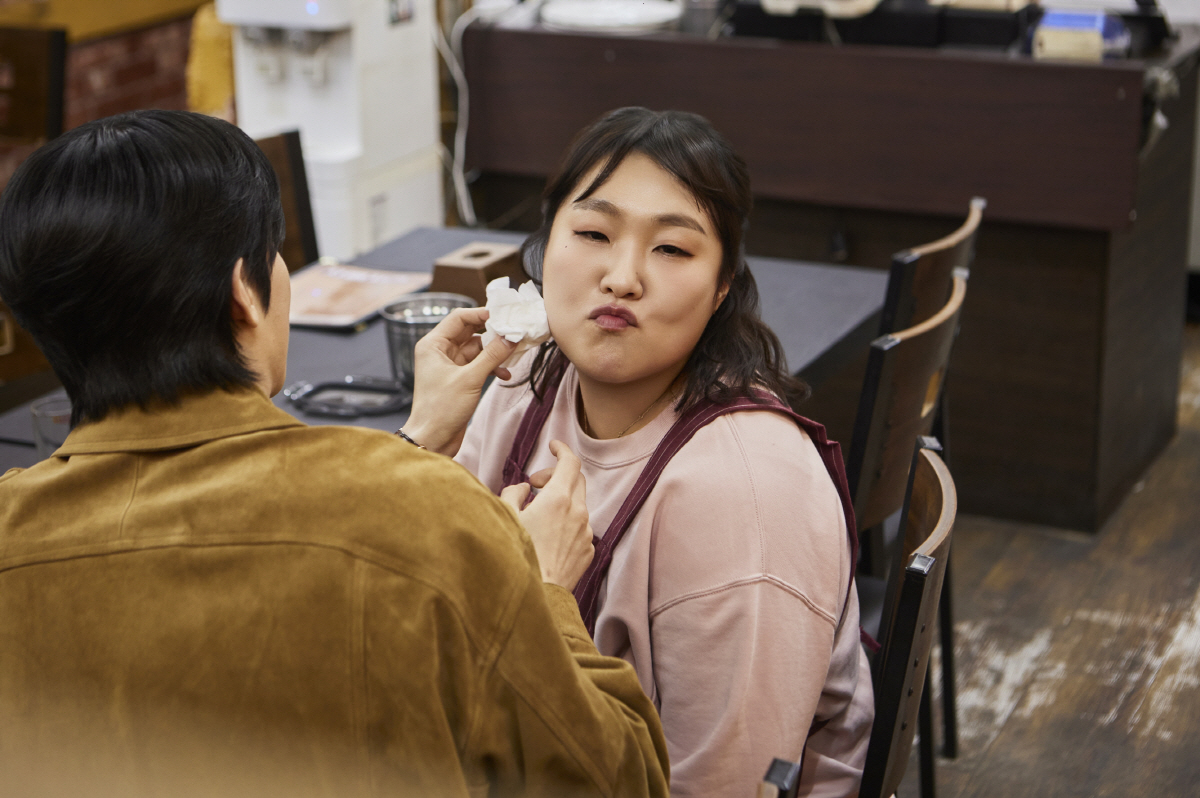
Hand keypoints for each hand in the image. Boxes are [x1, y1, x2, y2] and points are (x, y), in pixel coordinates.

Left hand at [404, 307, 515, 455]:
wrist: (433, 440)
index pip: (459, 318)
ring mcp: (450, 366)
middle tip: (513, 333)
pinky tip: (504, 374)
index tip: (502, 316)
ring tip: (512, 356)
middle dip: (492, 333)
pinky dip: (491, 367)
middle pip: (470, 332)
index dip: (481, 314)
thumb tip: (511, 337)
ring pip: (477, 349)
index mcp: (433, 345)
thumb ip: (492, 356)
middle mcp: (440, 352)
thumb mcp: (470, 379)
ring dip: (494, 352)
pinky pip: (478, 365)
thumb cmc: (440, 410)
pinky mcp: (459, 379)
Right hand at [500, 440, 594, 589]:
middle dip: (557, 475)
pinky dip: (566, 523)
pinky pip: (580, 528)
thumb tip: (524, 488)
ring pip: (578, 505)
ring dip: (561, 501)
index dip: (562, 450)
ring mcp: (586, 533)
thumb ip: (513, 494)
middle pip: (576, 480)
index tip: (553, 445)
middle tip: (536, 484)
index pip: (570, 462)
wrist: (537, 598)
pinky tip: (548, 537)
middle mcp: (578, 513)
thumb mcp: (505, 519)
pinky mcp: (588, 551)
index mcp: (558, 500)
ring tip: (537, 515)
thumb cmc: (517, 558)